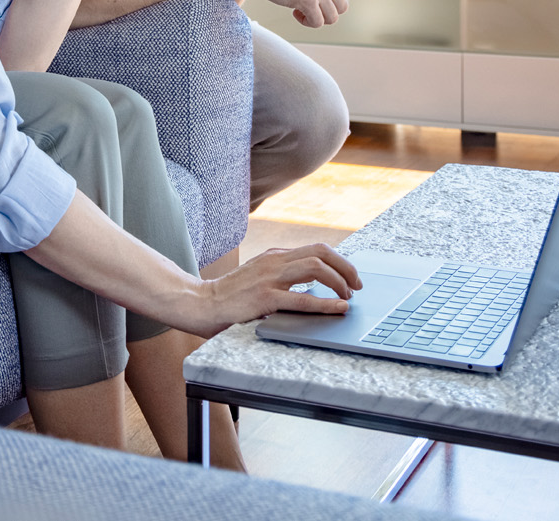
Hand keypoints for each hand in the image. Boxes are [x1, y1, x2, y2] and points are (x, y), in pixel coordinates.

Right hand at [174, 244, 361, 337]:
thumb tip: (314, 286)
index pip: (316, 249)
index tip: (351, 277)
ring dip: (340, 282)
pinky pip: (303, 298)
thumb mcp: (259, 277)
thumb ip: (282, 277)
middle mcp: (274, 261)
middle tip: (357, 285)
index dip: (339, 261)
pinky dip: (326, 303)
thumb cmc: (230, 295)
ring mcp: (270, 278)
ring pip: (316, 268)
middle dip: (346, 268)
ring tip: (348, 297)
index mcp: (274, 256)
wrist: (201, 303)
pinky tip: (338, 308)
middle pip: (322, 252)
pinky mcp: (265, 298)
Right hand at [251, 0, 352, 26]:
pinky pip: (318, 22)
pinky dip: (307, 22)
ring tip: (300, 11)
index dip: (333, 1)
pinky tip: (294, 13)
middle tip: (308, 8)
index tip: (317, 0)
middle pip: (342, 7)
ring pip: (332, 18)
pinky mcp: (308, 0)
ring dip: (317, 18)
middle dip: (326, 11)